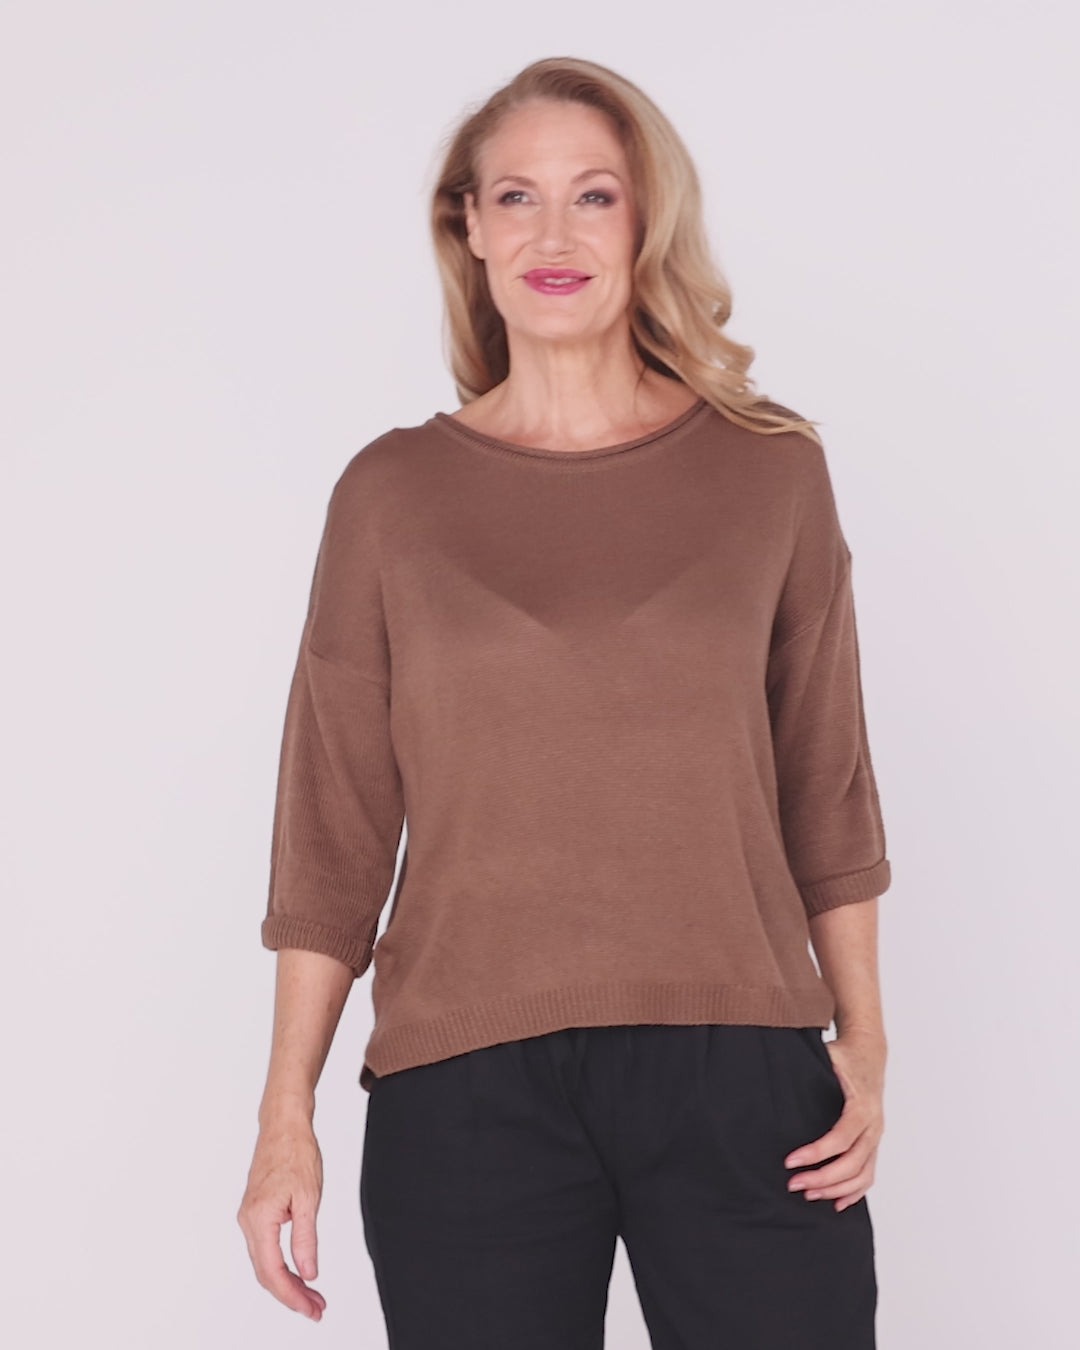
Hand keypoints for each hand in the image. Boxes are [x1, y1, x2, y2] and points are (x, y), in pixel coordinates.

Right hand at [237, 1112, 326, 1320]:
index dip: (292, 1296)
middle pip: (266, 1272)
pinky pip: (264, 1247)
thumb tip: (308, 1273)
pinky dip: (281, 1263)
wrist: (283, 1124)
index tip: (312, 1309)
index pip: (273, 1271)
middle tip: (316, 1308)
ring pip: (264, 1261)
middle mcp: (247, 1221)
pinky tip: (297, 1270)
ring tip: (312, 1295)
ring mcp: (248, 1216)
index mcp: (259, 1218)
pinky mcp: (254, 1211)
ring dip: (287, 1281)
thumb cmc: (296, 1152)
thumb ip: (305, 1238)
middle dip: (291, 1294)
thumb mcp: (309, 1197)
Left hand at [783, 1028, 885, 1212]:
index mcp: (862, 1106)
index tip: (790, 1161)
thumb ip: (809, 1068)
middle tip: (793, 1184)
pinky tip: (836, 1203)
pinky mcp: (873, 1143)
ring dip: (835, 1189)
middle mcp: (873, 1125)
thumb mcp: (828, 1056)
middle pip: (851, 1163)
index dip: (816, 1153)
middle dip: (822, 1178)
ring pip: (862, 1174)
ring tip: (808, 1193)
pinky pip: (869, 1175)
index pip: (840, 1138)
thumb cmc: (844, 1056)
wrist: (869, 1053)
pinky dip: (854, 1192)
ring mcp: (875, 1137)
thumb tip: (776, 1074)